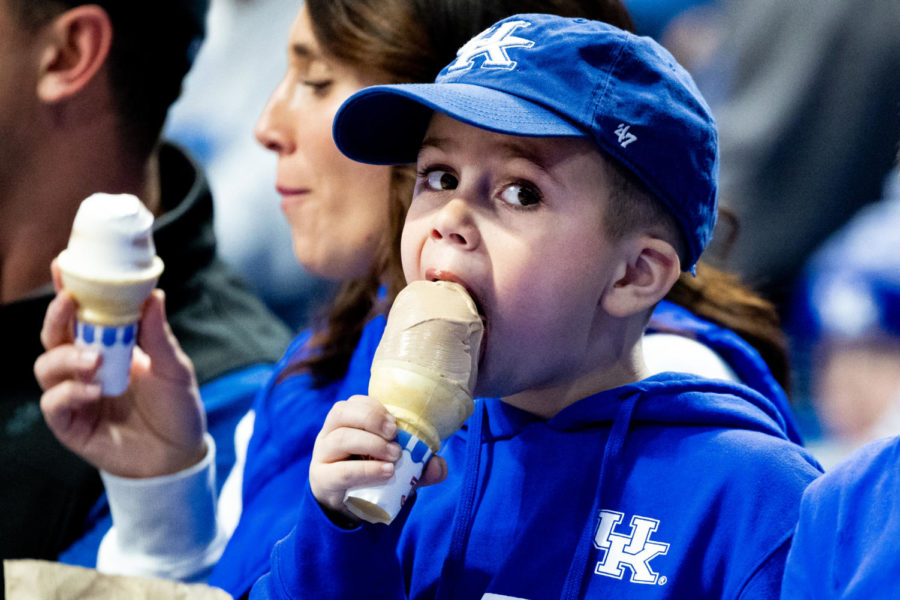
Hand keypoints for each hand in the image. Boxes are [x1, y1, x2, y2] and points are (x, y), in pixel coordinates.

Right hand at [35, 262, 205, 477]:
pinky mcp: (72, 425)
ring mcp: (76, 395)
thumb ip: (158, 335)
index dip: (68, 291)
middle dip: (57, 316)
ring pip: (45, 367)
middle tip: (71, 303)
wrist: (180, 456)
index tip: (64, 265)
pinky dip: (69, 393)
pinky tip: (92, 391)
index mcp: (109, 347)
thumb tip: (154, 294)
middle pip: (53, 335)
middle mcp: (86, 368)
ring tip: (95, 360)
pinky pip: (54, 404)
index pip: (81, 315)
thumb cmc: (177, 408)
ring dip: (66, 357)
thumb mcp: (175, 368)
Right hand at [309, 395, 446, 523]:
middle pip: (341, 412)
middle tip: (394, 434)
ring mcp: (323, 456)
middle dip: (371, 418)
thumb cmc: (373, 475)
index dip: (375, 408)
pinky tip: (386, 472)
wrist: (348, 507)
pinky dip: (366, 470)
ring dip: (371, 444)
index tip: (396, 422)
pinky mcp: (322, 479)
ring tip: (394, 457)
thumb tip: (439, 466)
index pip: (355, 402)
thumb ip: (419, 466)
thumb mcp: (397, 467)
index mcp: (346, 422)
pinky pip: (340, 471)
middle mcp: (330, 433)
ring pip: (340, 438)